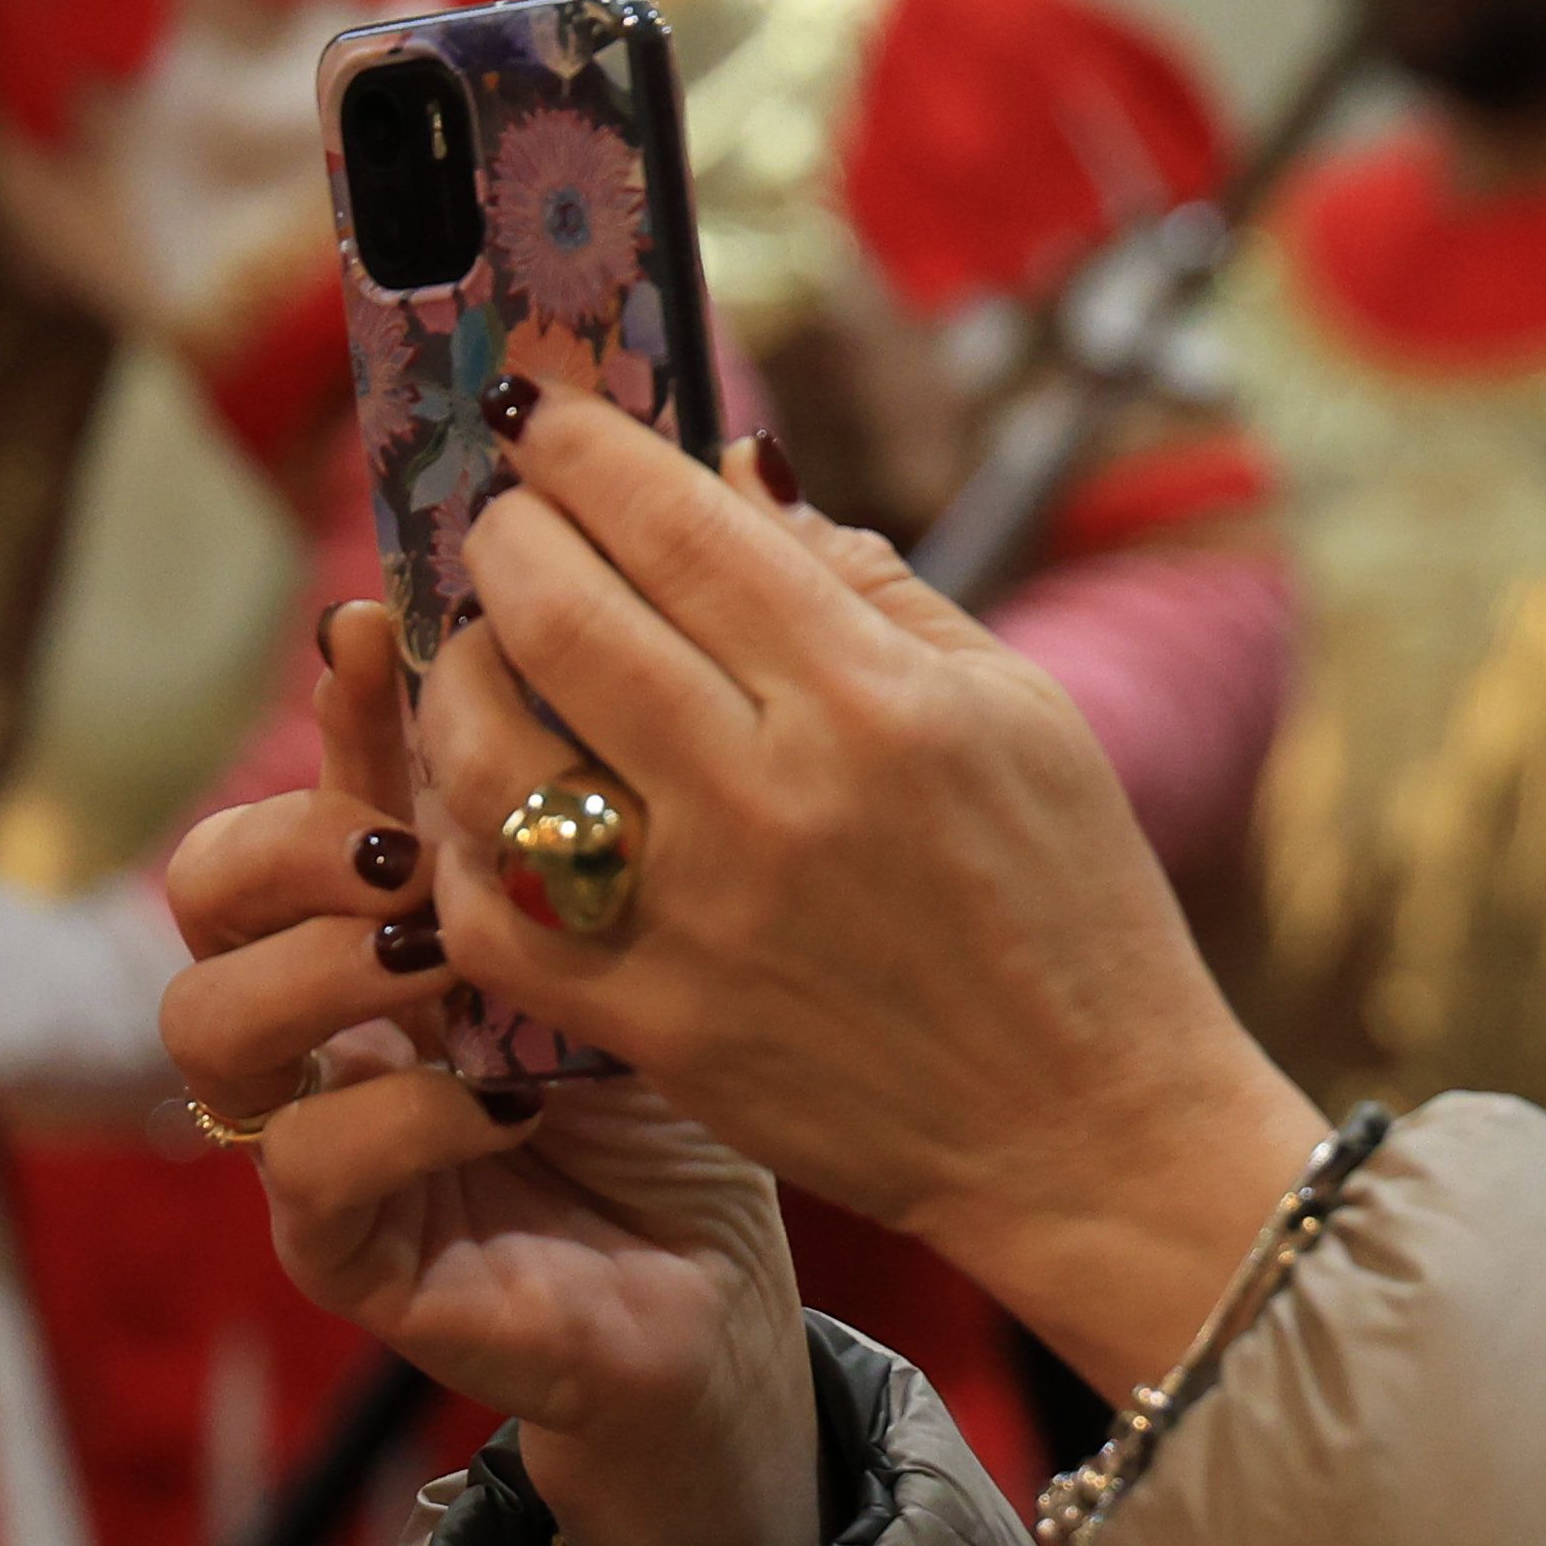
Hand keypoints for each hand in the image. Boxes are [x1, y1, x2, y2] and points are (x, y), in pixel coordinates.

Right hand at [163, 600, 817, 1545]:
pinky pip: (307, 1162)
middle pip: (205, 885)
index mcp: (387, 910)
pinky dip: (406, 1116)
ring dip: (324, 974)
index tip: (387, 629)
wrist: (718, 1285)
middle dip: (291, 843)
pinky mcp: (341, 1249)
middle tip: (408, 851)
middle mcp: (325, 1011)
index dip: (341, 700)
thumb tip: (625, 580)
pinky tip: (511, 1102)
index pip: (318, 775)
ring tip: (446, 965)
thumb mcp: (641, 919)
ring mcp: (313, 1127)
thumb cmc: (679, 1087)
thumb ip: (593, 788)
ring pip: (208, 1021)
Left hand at [409, 397, 1321, 1400]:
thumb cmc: (1069, 898)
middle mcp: (770, 796)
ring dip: (461, 675)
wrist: (1084, 1125)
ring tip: (488, 650)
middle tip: (507, 516)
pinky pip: (490, 911)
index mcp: (873, 699)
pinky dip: (462, 840)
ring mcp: (696, 918)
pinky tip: (492, 801)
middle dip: (506, 534)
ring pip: (491, 755)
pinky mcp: (651, 1024)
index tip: (549, 421)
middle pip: (560, 613)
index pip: (678, 524)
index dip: (587, 448)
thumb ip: (867, 582)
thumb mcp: (1016, 705)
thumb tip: (733, 477)